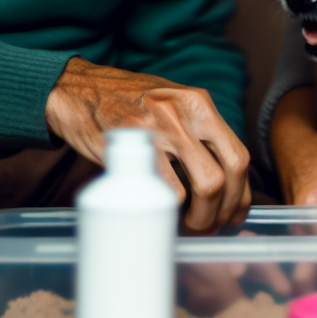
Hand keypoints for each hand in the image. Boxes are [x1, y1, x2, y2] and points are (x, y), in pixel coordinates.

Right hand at [45, 57, 250, 232]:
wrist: (75, 91)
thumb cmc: (123, 103)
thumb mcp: (170, 103)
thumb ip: (195, 131)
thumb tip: (221, 177)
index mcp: (199, 103)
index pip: (238, 153)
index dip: (241, 192)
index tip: (235, 214)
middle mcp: (187, 112)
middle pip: (229, 171)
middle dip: (226, 208)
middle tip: (213, 225)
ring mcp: (162, 129)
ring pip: (206, 184)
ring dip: (203, 217)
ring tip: (191, 226)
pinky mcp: (136, 148)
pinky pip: (170, 190)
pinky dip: (173, 211)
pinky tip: (165, 214)